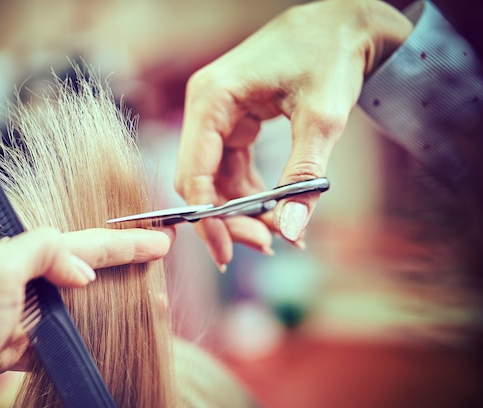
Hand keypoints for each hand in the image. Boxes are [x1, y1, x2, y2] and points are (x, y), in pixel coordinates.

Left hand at [0, 227, 173, 398]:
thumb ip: (42, 251)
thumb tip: (82, 267)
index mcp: (25, 255)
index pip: (88, 243)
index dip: (127, 242)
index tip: (160, 241)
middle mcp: (29, 277)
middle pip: (91, 264)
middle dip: (128, 259)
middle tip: (159, 253)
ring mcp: (31, 309)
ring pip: (85, 297)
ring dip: (117, 294)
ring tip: (148, 293)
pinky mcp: (28, 340)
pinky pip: (71, 330)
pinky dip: (94, 328)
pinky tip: (113, 328)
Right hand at [175, 0, 411, 268]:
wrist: (344, 23)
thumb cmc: (329, 56)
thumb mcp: (321, 119)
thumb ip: (303, 178)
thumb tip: (292, 231)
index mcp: (212, 100)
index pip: (194, 173)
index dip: (207, 219)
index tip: (227, 253)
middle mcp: (206, 108)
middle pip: (202, 181)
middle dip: (230, 218)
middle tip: (267, 245)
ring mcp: (218, 115)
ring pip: (217, 179)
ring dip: (243, 210)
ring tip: (280, 234)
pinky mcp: (234, 121)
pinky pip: (233, 167)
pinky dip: (252, 192)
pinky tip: (277, 210)